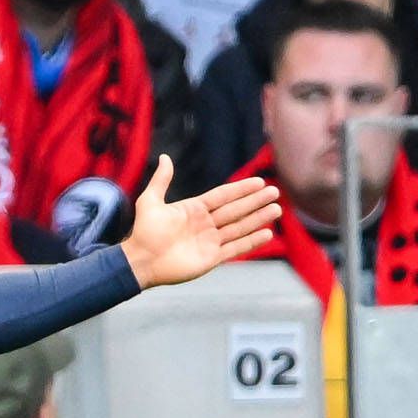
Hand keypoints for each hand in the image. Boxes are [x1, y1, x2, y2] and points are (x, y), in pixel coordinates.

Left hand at [116, 159, 286, 288]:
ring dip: (258, 219)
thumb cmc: (144, 232)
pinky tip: (267, 233)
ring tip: (277, 210)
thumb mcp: (150, 201)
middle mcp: (205, 224)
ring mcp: (210, 241)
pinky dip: (251, 241)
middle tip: (275, 192)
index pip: (223, 196)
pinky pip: (236, 248)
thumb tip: (165, 157)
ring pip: (240, 227)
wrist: (141, 261)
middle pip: (236, 210)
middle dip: (255, 201)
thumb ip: (161, 180)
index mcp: (194, 209)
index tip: (259, 181)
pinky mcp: (211, 258)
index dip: (241, 189)